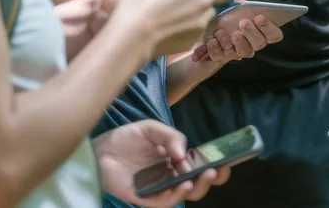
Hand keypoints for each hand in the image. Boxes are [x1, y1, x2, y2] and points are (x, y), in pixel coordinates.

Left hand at [96, 120, 229, 206]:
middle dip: (212, 178)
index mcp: (177, 160)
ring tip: (204, 175)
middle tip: (216, 169)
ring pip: (186, 195)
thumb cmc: (126, 138)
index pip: (202, 166)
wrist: (100, 149)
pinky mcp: (145, 198)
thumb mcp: (152, 129)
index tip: (228, 161)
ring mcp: (159, 188)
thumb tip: (185, 154)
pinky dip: (177, 196)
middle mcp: (171, 176)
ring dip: (198, 187)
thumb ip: (171, 137)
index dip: (218, 165)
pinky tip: (183, 184)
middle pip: (199, 184)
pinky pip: (165, 202)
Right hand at [107, 0, 228, 57]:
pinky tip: (178, 29)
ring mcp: (201, 21)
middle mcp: (201, 0)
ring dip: (204, 7)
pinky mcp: (196, 39)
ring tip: (185, 12)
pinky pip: (202, 28)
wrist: (131, 42)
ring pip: (212, 9)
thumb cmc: (131, 7)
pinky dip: (194, 26)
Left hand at [190, 0, 286, 62]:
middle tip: (243, 23)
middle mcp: (252, 43)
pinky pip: (222, 57)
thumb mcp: (233, 7)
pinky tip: (212, 40)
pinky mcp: (222, 57)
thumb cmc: (227, 19)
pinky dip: (216, 49)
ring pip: (245, 52)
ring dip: (238, 42)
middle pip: (260, 44)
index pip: (274, 35)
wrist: (206, 34)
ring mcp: (238, 52)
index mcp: (260, 31)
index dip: (269, 27)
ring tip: (227, 32)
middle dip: (252, 33)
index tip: (259, 17)